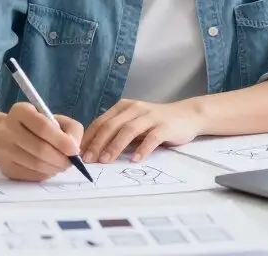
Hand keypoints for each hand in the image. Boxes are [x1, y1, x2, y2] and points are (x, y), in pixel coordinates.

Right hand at [0, 102, 84, 181]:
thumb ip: (70, 129)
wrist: (8, 135)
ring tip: (61, 165)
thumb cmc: (37, 126)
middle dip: (60, 158)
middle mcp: (7, 129)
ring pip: (36, 164)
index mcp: (20, 111)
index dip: (62, 141)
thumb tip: (75, 149)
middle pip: (40, 148)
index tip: (74, 150)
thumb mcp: (54, 119)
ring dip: (54, 168)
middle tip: (70, 162)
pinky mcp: (5, 166)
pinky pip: (30, 175)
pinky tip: (48, 168)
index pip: (43, 127)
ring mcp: (3, 149)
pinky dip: (44, 174)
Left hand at [81, 99, 200, 162]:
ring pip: (129, 130)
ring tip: (107, 161)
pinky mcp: (165, 126)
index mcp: (123, 107)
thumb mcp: (133, 122)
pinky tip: (135, 159)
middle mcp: (135, 109)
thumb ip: (117, 132)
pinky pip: (152, 138)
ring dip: (115, 146)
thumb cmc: (156, 122)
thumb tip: (94, 150)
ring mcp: (150, 116)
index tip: (79, 152)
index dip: (89, 137)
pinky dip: (142, 149)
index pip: (101, 122)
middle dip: (98, 143)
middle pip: (112, 125)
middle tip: (89, 159)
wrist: (187, 115)